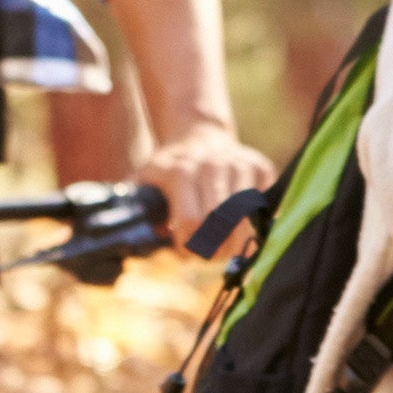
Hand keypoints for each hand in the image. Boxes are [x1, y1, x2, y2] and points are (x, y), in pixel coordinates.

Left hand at [134, 128, 281, 254]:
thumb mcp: (143, 181)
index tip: (184, 252)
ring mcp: (240, 164)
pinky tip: (240, 229)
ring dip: (235, 243)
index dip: (188, 246)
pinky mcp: (261, 167)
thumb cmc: (168, 168)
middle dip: (213, 248)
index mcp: (180, 172)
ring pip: (246, 218)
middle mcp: (212, 165)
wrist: (198, 135)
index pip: (191, 221)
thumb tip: (128, 238)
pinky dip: (254, 225)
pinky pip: (263, 206)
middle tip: (207, 256)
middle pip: (221, 222)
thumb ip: (133, 208)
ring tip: (224, 249)